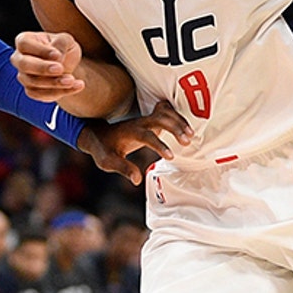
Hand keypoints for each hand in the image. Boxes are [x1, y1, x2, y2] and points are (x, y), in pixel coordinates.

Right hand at [11, 31, 86, 101]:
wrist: (67, 64)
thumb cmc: (62, 47)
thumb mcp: (66, 40)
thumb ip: (61, 44)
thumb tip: (57, 58)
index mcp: (23, 41)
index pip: (25, 44)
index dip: (41, 50)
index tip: (58, 55)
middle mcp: (19, 59)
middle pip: (24, 65)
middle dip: (42, 68)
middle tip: (60, 69)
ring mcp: (23, 76)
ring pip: (33, 83)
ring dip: (54, 83)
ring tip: (71, 80)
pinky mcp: (31, 91)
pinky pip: (41, 95)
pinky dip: (60, 92)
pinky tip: (75, 86)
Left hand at [77, 99, 193, 184]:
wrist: (99, 134)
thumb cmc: (104, 150)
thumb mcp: (108, 162)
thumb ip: (123, 168)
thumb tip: (137, 180)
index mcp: (129, 132)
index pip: (146, 136)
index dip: (159, 145)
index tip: (171, 157)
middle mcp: (139, 123)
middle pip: (159, 119)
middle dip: (174, 128)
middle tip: (188, 141)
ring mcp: (146, 119)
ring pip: (165, 113)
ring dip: (179, 121)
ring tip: (192, 135)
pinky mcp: (151, 119)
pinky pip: (166, 112)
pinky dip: (177, 116)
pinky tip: (188, 125)